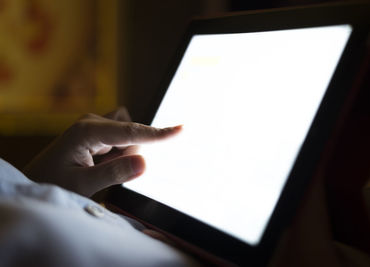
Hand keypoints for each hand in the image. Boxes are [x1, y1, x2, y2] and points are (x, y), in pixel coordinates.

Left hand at [23, 107, 180, 196]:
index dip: (158, 133)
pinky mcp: (96, 134)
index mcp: (87, 131)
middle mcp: (92, 123)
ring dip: (122, 155)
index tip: (182, 129)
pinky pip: (120, 141)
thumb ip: (114, 173)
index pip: (131, 131)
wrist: (37, 182)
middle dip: (128, 154)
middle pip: (130, 133)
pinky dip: (118, 154)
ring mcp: (94, 127)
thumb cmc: (53, 184)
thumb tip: (145, 161)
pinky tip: (99, 165)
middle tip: (105, 172)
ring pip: (127, 138)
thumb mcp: (83, 185)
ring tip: (98, 170)